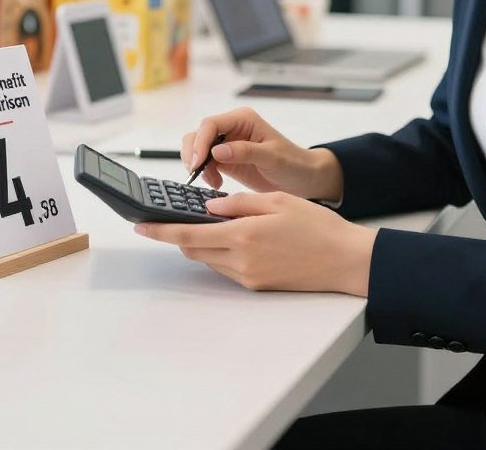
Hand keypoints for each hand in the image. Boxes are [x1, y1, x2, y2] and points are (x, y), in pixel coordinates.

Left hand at [135, 191, 375, 293]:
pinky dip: (220, 251)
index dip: (160, 231)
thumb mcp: (276, 200)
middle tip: (171, 217)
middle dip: (179, 235)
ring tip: (208, 222)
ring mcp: (249, 276)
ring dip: (201, 243)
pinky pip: (227, 268)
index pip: (189, 235)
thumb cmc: (316, 225)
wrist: (346, 261)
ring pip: (209, 259)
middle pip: (194, 249)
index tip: (139, 226)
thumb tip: (209, 208)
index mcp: (243, 235)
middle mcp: (241, 260)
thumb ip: (238, 203)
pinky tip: (232, 237)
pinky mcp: (258, 285)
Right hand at [183, 107, 341, 200]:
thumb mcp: (272, 157)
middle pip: (199, 134)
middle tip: (197, 174)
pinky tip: (216, 185)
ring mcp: (227, 144)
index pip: (211, 124)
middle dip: (194, 153)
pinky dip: (204, 174)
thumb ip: (245, 152)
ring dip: (198, 165)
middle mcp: (232, 128)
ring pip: (198, 148)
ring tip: (212, 182)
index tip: (198, 162)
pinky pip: (205, 163)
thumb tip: (217, 151)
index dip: (200, 142)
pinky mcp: (225, 160)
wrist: (303, 179)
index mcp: (242, 119)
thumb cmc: (293, 163)